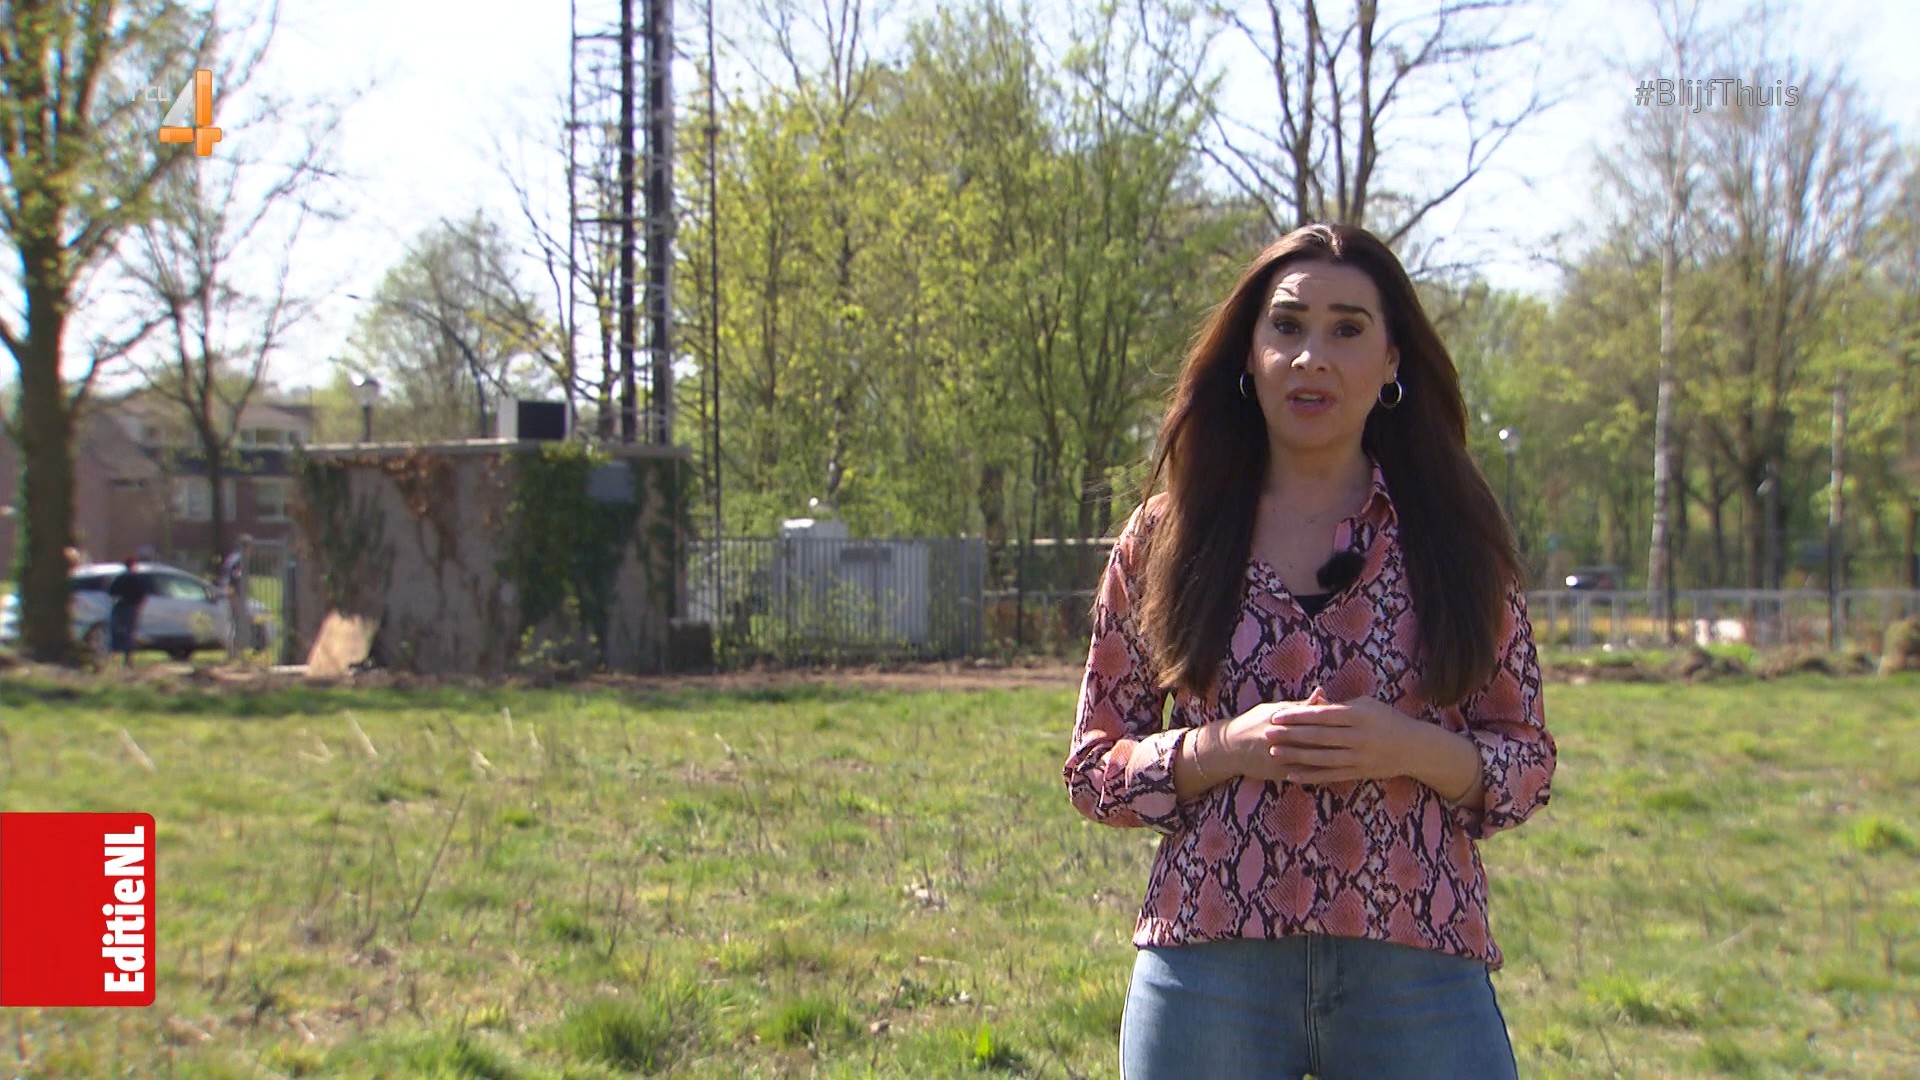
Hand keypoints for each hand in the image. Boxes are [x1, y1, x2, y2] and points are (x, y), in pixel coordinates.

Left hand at [1256, 688, 1420, 785]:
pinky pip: (1330, 776)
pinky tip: (1292, 775)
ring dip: (1295, 756)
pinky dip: (1310, 776)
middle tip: (1267, 733)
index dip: (1297, 716)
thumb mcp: (1366, 705)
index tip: (1277, 715)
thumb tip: (1311, 702)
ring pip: (1321, 758)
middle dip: (1290, 735)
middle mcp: (1358, 737)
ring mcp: (1358, 757)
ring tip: (1274, 753)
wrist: (1415, 748)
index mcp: (1359, 716)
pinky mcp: (1358, 773)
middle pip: (1318, 737)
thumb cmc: (1387, 719)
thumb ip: (1339, 706)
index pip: (1322, 715)